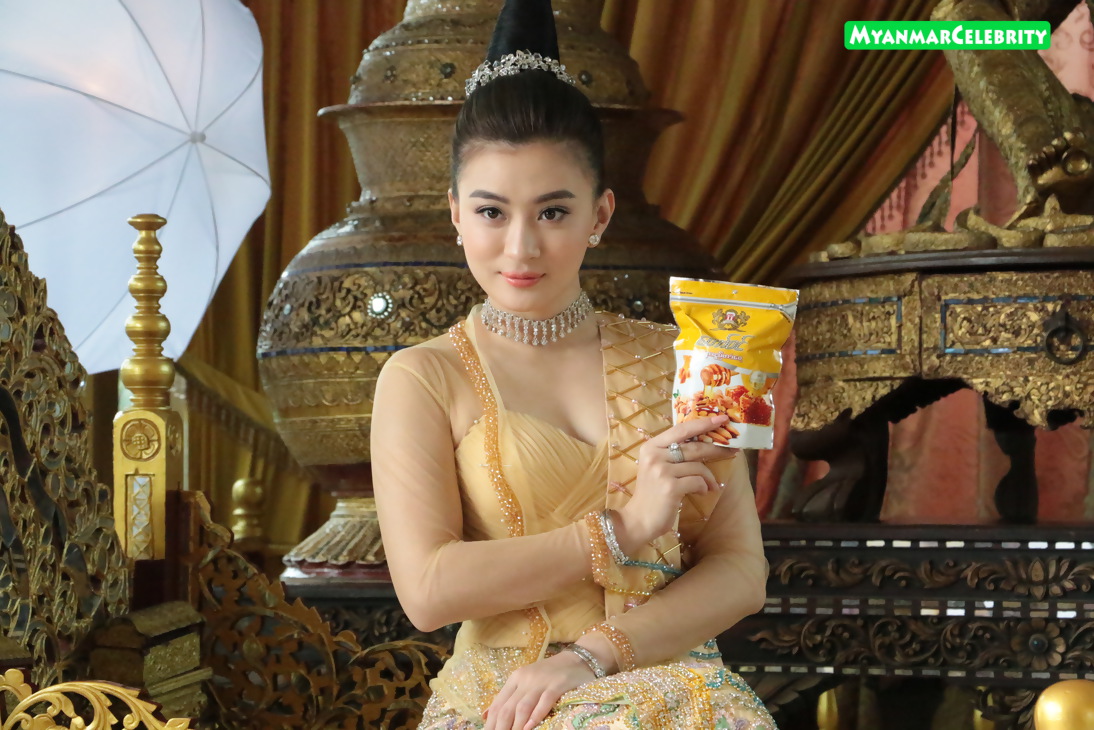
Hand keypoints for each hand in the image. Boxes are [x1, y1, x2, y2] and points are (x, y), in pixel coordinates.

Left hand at [484, 651, 595, 729]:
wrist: (577, 659)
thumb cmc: (550, 674)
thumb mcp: (525, 682)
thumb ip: (508, 697)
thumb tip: (486, 715)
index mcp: (515, 679)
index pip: (497, 705)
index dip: (490, 723)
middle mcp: (525, 679)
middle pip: (507, 708)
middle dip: (500, 728)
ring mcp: (541, 682)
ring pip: (523, 707)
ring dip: (515, 726)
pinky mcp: (557, 685)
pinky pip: (544, 702)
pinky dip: (535, 716)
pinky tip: (529, 727)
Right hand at [616, 415, 738, 548]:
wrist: (638, 519)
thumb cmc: (653, 493)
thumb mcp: (658, 467)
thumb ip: (674, 454)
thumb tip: (707, 443)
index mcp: (651, 446)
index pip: (681, 429)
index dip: (703, 423)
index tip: (722, 418)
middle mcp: (655, 455)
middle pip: (694, 447)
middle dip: (717, 449)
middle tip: (733, 451)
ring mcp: (661, 471)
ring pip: (698, 466)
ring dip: (709, 477)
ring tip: (711, 485)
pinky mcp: (670, 487)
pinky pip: (697, 481)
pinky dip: (703, 487)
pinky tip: (700, 493)